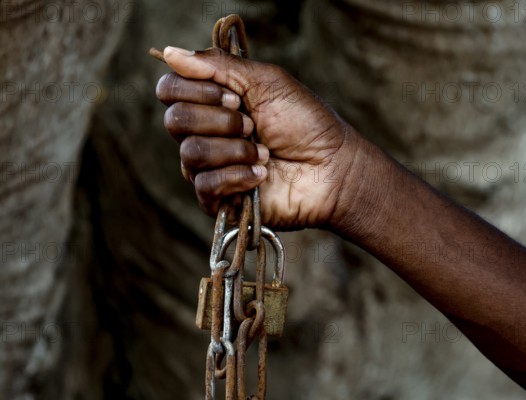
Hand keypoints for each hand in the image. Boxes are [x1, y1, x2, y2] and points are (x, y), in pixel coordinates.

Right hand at [156, 46, 361, 229]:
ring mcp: (210, 168)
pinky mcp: (218, 200)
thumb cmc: (305, 123)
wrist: (332, 167)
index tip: (236, 97)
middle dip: (221, 120)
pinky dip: (238, 176)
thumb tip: (169, 52)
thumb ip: (219, 65)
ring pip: (191, 154)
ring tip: (265, 152)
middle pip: (176, 120)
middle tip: (253, 125)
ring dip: (235, 149)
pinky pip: (205, 185)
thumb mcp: (266, 81)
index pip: (170, 90)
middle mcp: (204, 134)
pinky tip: (262, 174)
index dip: (196, 90)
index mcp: (211, 103)